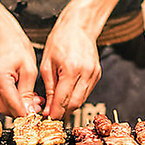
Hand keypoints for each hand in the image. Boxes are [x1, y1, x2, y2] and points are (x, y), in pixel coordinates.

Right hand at [0, 0, 41, 116]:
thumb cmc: (14, 43)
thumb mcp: (28, 68)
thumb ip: (28, 92)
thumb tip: (29, 110)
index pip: (13, 106)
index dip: (25, 115)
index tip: (35, 116)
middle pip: (5, 109)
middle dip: (22, 111)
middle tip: (36, 106)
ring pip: (2, 105)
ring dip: (17, 106)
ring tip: (31, 99)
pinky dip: (11, 100)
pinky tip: (21, 94)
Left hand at [40, 0, 121, 119]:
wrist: (78, 27)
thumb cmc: (60, 41)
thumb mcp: (47, 64)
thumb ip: (49, 88)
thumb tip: (49, 107)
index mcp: (71, 69)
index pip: (63, 100)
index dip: (56, 112)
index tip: (49, 118)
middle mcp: (86, 73)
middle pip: (75, 104)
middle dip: (63, 112)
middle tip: (52, 114)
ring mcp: (94, 74)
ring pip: (81, 100)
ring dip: (69, 106)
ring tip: (58, 105)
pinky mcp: (97, 75)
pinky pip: (86, 93)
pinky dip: (76, 97)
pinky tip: (67, 96)